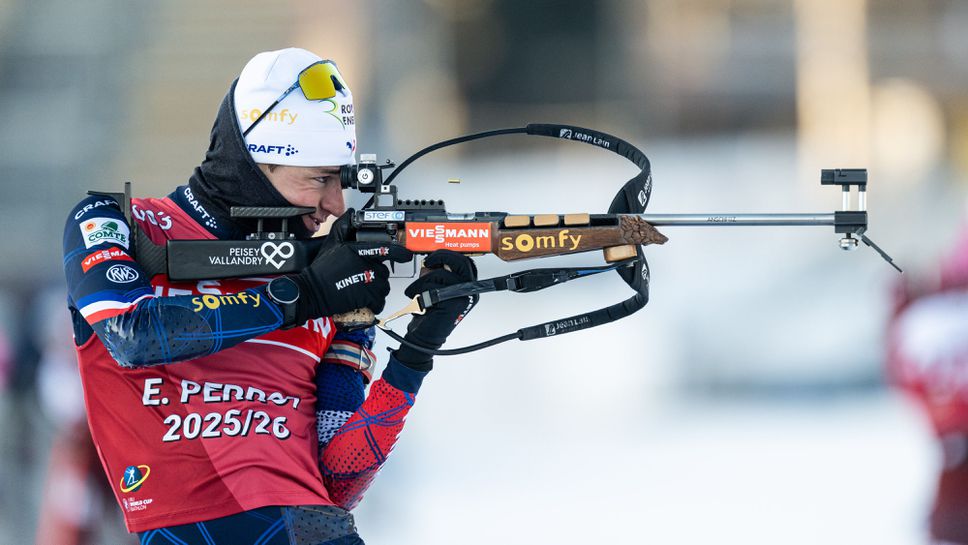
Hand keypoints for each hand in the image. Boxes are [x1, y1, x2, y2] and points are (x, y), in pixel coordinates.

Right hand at [287, 211, 412, 325]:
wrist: (313, 292)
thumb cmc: (321, 271)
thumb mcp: (331, 243)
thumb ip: (343, 227)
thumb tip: (350, 214)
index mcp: (361, 251)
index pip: (388, 249)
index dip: (400, 252)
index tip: (405, 254)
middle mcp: (368, 265)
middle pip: (384, 271)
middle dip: (375, 276)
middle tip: (360, 278)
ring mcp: (370, 282)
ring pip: (382, 287)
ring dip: (374, 290)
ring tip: (358, 289)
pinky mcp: (369, 297)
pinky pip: (378, 301)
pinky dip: (372, 303)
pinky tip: (361, 300)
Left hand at [393, 250, 478, 368]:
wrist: (425, 336)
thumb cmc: (430, 314)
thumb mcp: (437, 289)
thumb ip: (440, 274)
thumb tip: (433, 258)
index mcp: (468, 287)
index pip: (465, 263)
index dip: (450, 255)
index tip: (435, 256)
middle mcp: (469, 292)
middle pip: (461, 263)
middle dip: (441, 257)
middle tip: (428, 262)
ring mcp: (462, 298)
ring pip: (441, 274)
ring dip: (423, 280)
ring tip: (417, 291)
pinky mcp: (452, 304)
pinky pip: (433, 287)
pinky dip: (421, 291)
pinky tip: (419, 300)